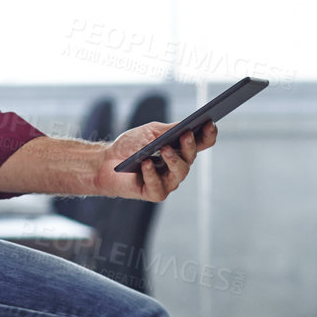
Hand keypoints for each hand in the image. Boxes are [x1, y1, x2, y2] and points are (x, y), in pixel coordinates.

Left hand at [90, 121, 217, 201]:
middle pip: (191, 157)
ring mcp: (168, 182)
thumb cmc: (130, 145)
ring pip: (179, 173)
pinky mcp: (155, 193)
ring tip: (163, 149)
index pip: (201, 143)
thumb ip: (169, 129)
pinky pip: (158, 186)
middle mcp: (178, 167)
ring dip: (173, 160)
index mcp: (180, 150)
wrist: (106, 161)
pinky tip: (146, 163)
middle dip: (190, 145)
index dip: (208, 135)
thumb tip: (187, 125)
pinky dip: (151, 174)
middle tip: (186, 134)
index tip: (210, 123)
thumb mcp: (151, 132)